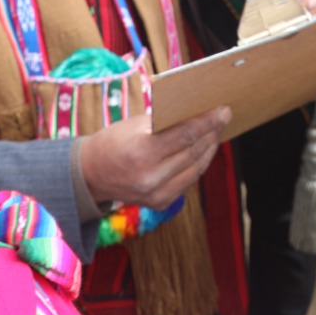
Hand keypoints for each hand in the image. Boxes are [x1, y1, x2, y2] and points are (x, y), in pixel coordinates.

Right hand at [78, 108, 228, 210]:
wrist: (91, 175)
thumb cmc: (113, 142)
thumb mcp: (135, 124)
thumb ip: (165, 121)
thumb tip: (197, 111)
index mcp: (142, 152)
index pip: (185, 135)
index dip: (208, 122)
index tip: (223, 111)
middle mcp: (151, 177)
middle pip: (193, 151)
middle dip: (212, 132)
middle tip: (224, 117)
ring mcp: (156, 194)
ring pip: (195, 168)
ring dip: (209, 148)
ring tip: (217, 132)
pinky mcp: (160, 203)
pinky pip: (188, 181)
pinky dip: (198, 164)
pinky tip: (204, 150)